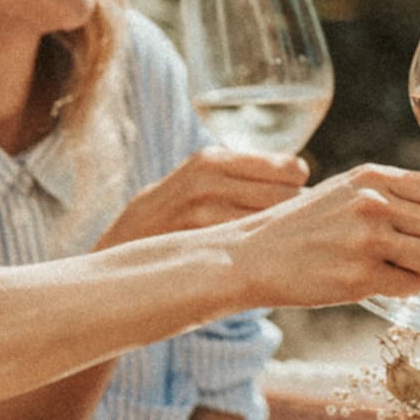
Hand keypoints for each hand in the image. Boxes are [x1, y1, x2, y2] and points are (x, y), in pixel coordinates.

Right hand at [99, 146, 308, 248]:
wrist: (118, 251)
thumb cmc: (170, 216)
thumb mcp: (198, 180)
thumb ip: (239, 174)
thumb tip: (301, 174)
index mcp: (212, 158)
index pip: (292, 169)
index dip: (297, 190)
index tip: (287, 204)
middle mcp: (209, 180)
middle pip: (290, 197)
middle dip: (294, 215)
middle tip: (284, 230)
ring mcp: (203, 214)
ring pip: (276, 223)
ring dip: (281, 235)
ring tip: (270, 246)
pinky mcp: (201, 245)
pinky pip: (255, 249)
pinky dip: (265, 255)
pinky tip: (255, 261)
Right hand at [234, 165, 419, 308]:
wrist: (254, 255)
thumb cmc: (303, 225)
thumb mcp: (345, 190)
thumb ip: (391, 193)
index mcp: (373, 177)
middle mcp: (374, 204)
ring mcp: (367, 240)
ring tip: (399, 268)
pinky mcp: (360, 277)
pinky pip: (413, 286)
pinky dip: (403, 289)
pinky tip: (379, 281)